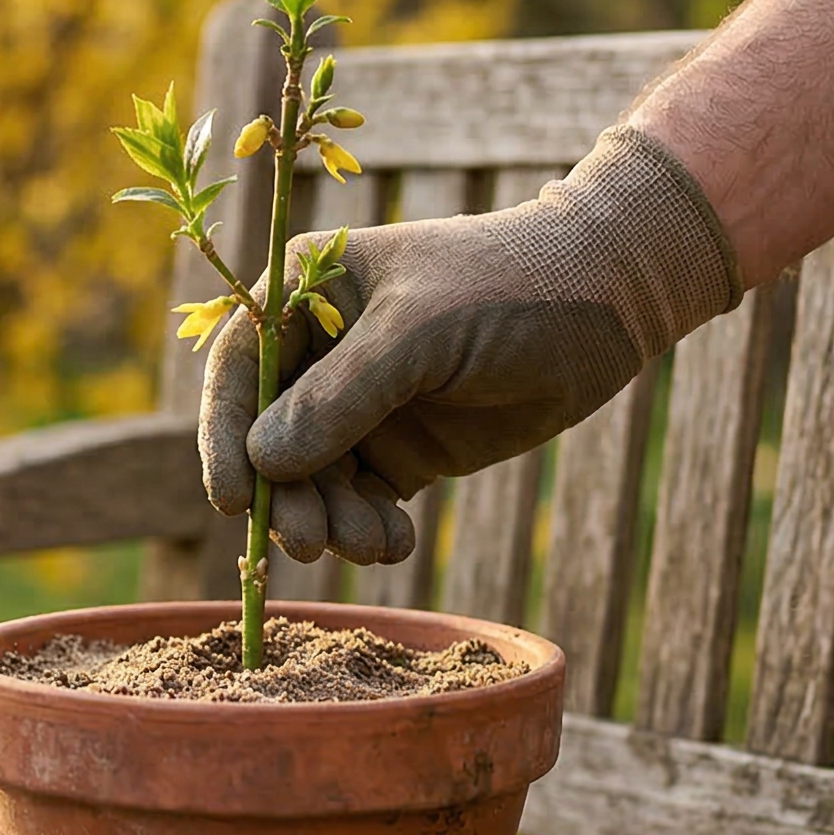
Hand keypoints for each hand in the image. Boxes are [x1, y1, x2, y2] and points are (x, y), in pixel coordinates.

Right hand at [197, 126, 741, 563]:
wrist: (607, 304)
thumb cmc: (510, 288)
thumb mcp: (421, 333)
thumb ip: (343, 396)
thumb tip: (264, 461)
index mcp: (305, 296)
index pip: (240, 369)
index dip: (226, 436)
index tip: (236, 501)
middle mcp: (318, 353)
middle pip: (269, 439)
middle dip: (287, 496)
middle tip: (312, 544)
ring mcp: (358, 406)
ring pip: (312, 481)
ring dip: (330, 521)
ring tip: (368, 546)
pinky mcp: (399, 450)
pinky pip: (360, 503)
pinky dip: (368, 530)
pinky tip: (394, 545)